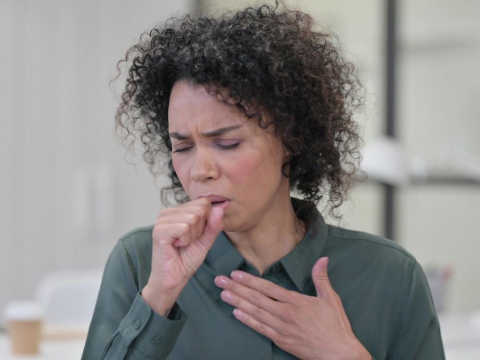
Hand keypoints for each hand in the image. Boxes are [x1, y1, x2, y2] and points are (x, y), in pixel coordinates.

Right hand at [143, 198, 223, 314]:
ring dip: (192, 237)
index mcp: (178, 210)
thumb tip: (221, 208)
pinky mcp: (159, 230)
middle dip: (200, 229)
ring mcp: (162, 220)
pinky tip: (176, 246)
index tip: (195, 235)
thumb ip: (214, 224)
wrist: (174, 278)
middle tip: (187, 242)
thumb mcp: (206, 240)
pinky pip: (184, 228)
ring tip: (181, 244)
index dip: (206, 222)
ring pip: (193, 218)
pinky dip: (186, 240)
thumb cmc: (186, 259)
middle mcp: (168, 211)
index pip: (204, 203)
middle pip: (200, 209)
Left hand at [214, 257, 370, 359]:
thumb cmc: (336, 326)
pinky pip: (260, 329)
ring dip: (237, 302)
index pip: (267, 288)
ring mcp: (281, 328)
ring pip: (254, 312)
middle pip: (256, 298)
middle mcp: (285, 313)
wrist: (338, 354)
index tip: (235, 273)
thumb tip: (323, 258)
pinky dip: (247, 321)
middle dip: (236, 288)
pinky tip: (236, 313)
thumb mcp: (331, 299)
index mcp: (295, 301)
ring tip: (223, 294)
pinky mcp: (280, 340)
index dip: (250, 280)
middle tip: (220, 280)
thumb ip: (321, 278)